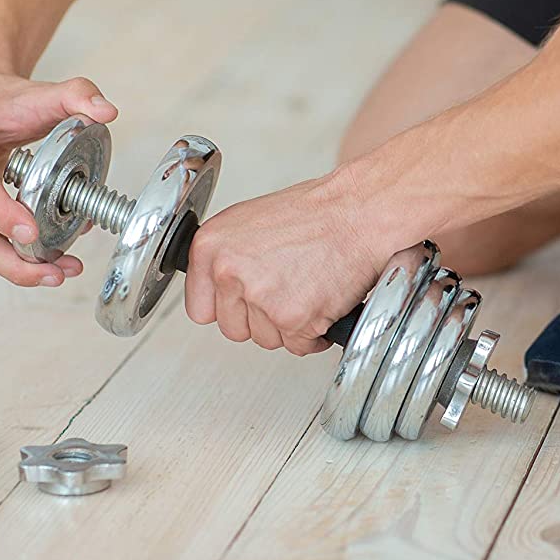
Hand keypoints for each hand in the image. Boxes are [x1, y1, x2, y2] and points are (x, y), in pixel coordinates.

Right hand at [0, 63, 117, 285]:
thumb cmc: (1, 98)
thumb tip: (107, 111)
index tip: (30, 232)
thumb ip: (78, 94)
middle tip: (54, 272)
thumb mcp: (43, 91)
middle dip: (12, 259)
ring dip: (13, 266)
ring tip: (57, 273)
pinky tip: (43, 263)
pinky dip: (9, 257)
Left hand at [184, 169, 397, 354]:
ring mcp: (261, 297)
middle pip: (233, 329)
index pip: (199, 309)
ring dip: (290, 326)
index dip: (228, 308)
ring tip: (308, 290)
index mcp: (211, 245)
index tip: (245, 303)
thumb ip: (228, 259)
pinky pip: (299, 346)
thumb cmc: (317, 214)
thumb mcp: (252, 223)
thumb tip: (220, 289)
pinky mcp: (293, 319)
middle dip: (261, 319)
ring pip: (267, 340)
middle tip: (287, 290)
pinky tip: (323, 303)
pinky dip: (315, 333)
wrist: (360, 213)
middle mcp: (229, 271)